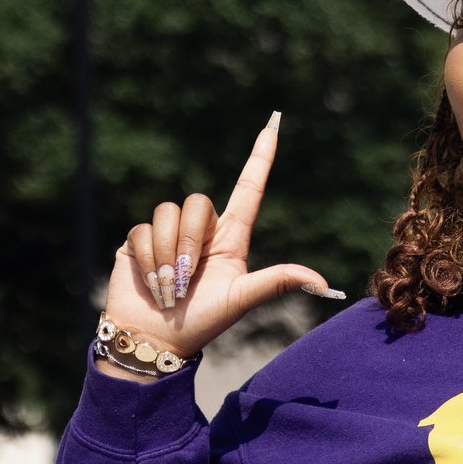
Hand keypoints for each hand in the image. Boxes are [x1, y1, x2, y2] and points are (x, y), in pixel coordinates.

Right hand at [100, 112, 344, 374]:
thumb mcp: (241, 299)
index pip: (249, 188)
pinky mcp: (140, 240)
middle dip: (189, 243)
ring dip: (166, 256)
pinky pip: (143, 230)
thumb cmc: (202, 324)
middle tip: (186, 281)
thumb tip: (323, 283)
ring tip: (168, 287)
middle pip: (199, 203)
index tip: (274, 122)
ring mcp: (169, 233)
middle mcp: (201, 230)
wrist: (155, 341)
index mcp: (231, 238)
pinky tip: (149, 282)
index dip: (261, 156)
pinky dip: (147, 261)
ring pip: (169, 214)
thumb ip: (277, 282)